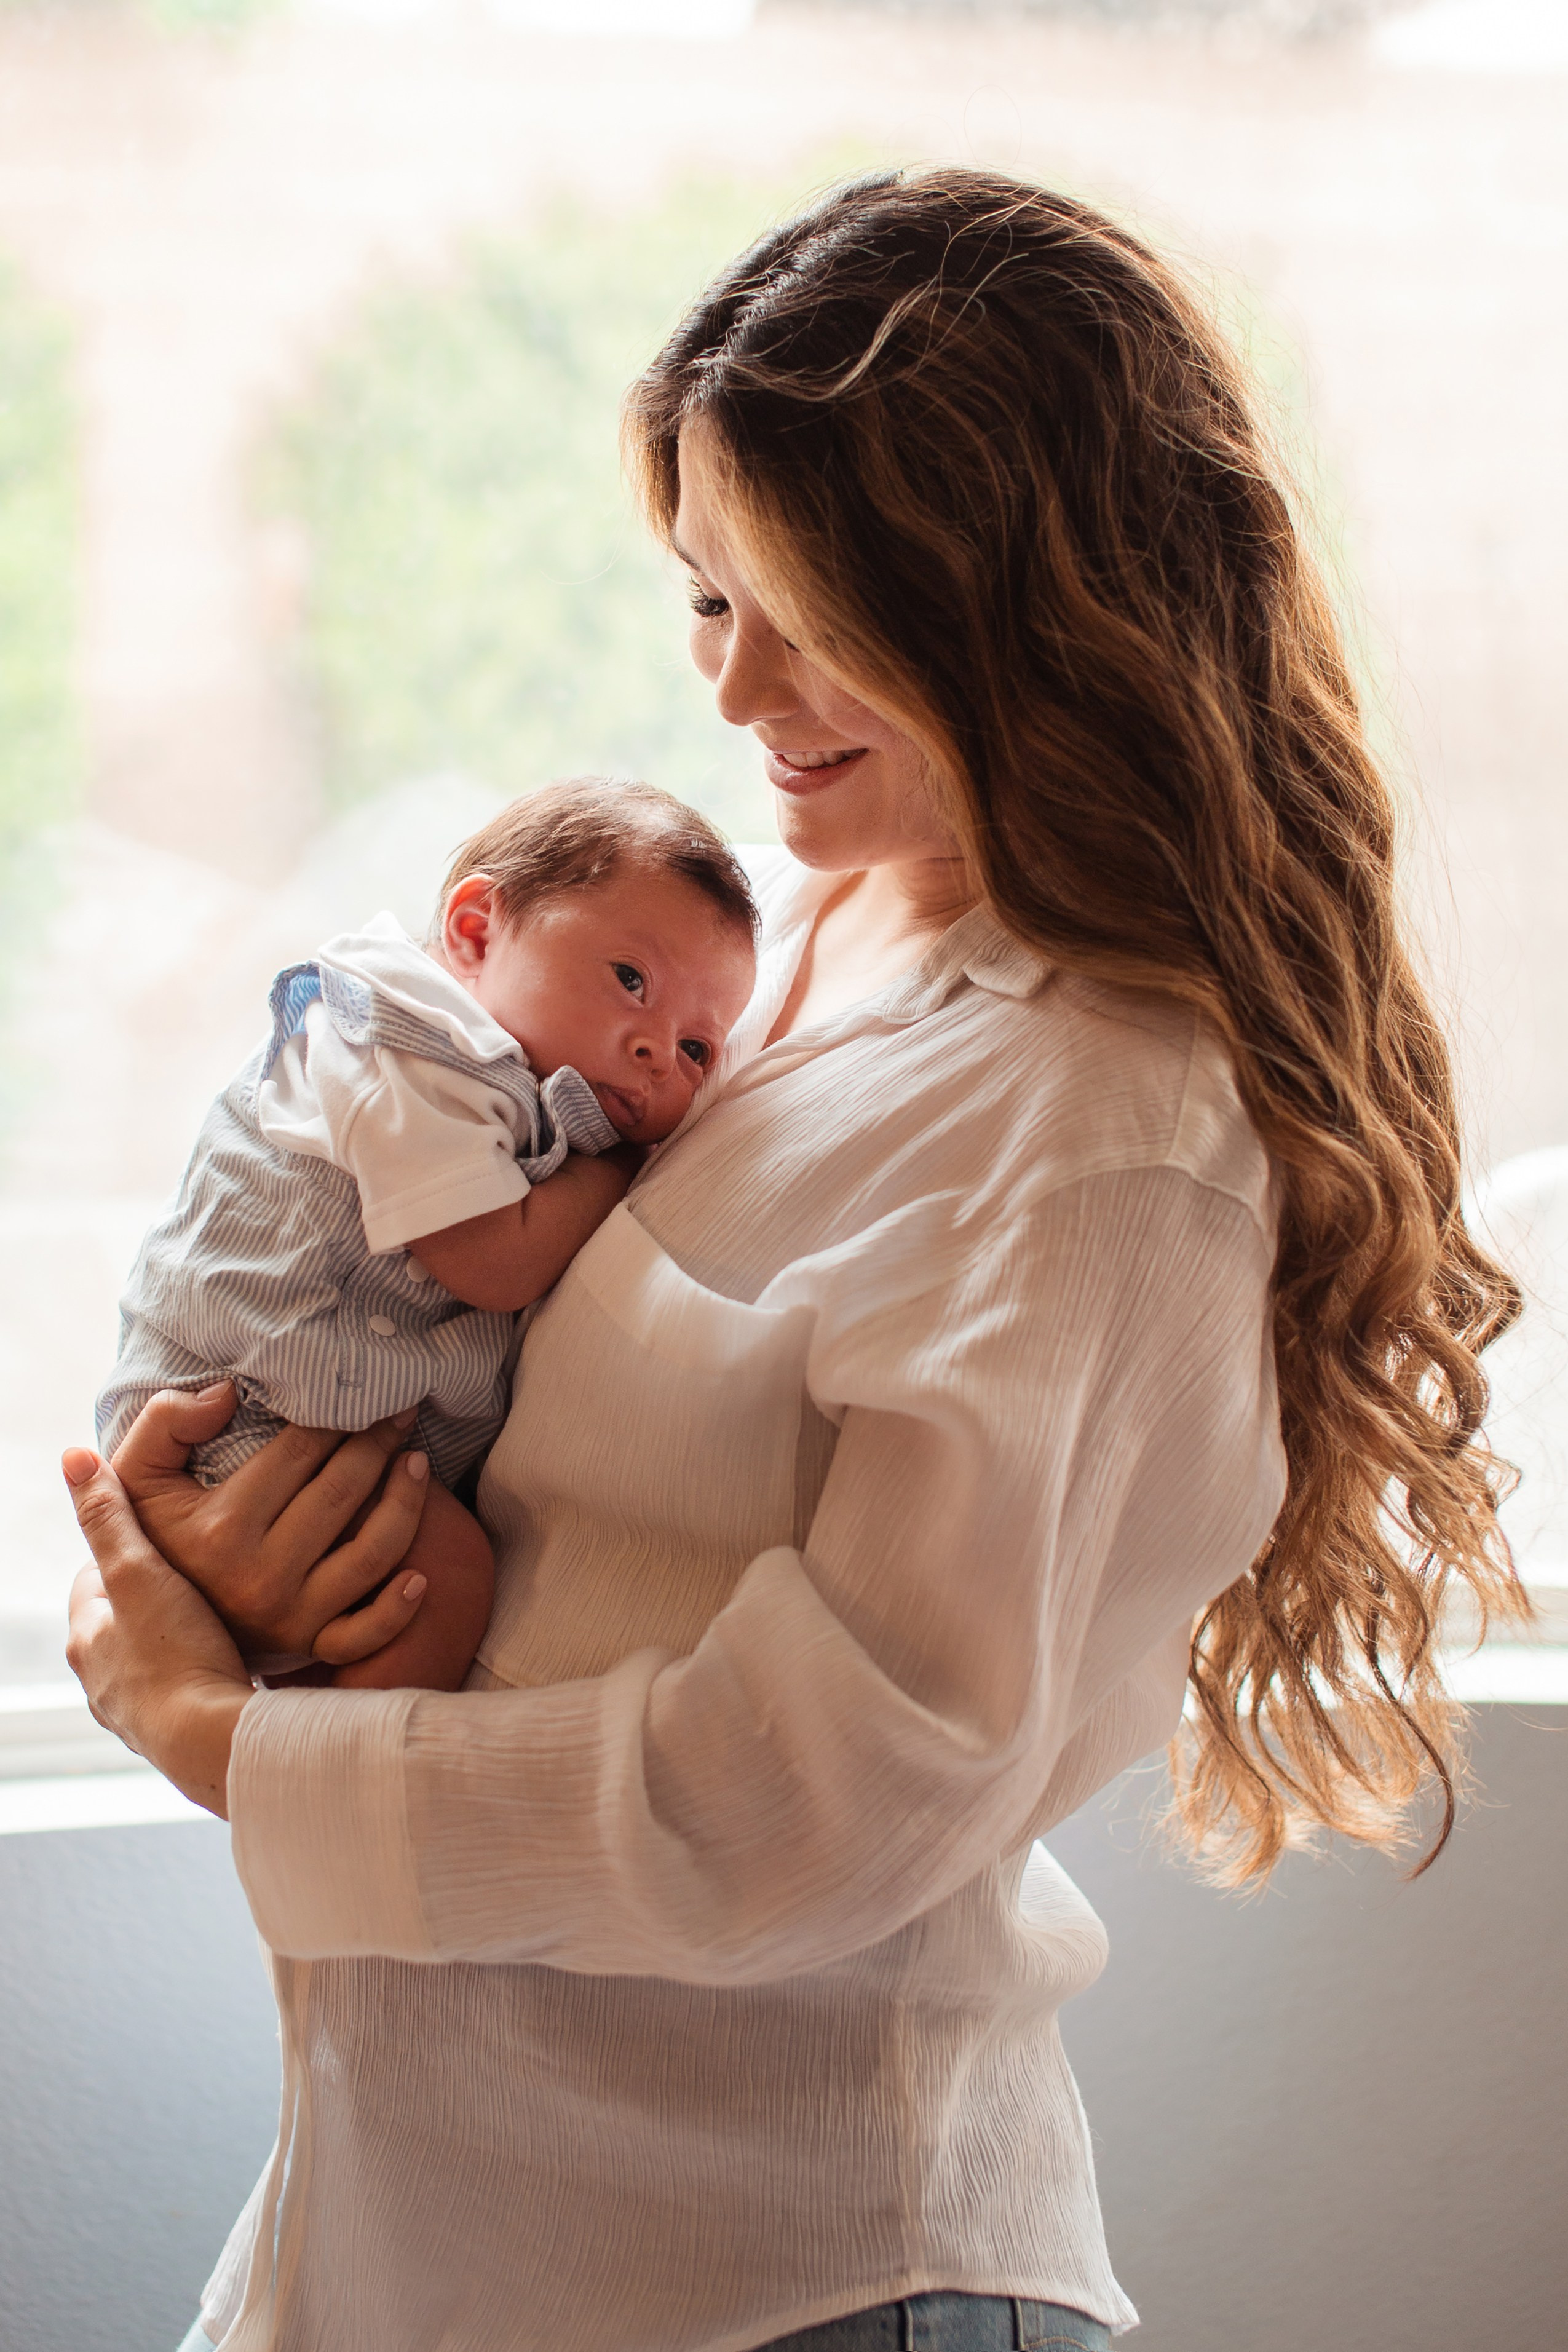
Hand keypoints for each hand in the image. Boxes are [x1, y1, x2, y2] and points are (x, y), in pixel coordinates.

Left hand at [63, 1447, 253, 1815]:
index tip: (162, 1532)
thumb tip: (73, 1457)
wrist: (214, 1742)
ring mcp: (138, 1712)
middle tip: (198, 1570)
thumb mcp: (138, 1572)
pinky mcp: (176, 1734)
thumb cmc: (173, 1655)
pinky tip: (235, 1658)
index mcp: (86, 1640)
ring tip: (222, 1611)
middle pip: (125, 1621)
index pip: (95, 1579)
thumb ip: (111, 1517)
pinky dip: (202, 1669)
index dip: (126, 1550)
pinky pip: (184, 1688)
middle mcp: (103, 1682)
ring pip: (154, 1658)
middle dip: (154, 1597)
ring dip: (179, 1636)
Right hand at [108, 1383, 433, 1665]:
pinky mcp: (307, 1647)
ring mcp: (290, 1616)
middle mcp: (261, 1574)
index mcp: (223, 1527)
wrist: (148, 1621)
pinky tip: (421, 1573)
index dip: (337, 1417)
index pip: (300, 1454)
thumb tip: (228, 1393)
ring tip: (417, 1463)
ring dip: (405, 1504)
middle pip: (341, 1495)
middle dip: (378, 1446)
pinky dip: (397, 1608)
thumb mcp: (137, 1475)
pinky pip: (364, 1634)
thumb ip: (166, 1422)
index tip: (363, 1394)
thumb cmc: (154, 1535)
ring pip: (369, 1555)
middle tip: (401, 1415)